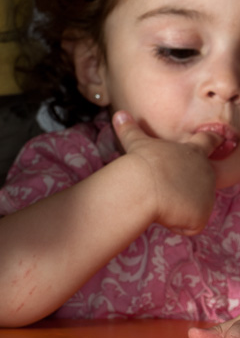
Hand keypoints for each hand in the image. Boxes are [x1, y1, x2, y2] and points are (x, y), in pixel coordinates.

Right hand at [113, 110, 216, 235]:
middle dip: (188, 183)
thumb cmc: (141, 162)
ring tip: (159, 200)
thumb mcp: (136, 142)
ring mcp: (207, 195)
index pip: (209, 141)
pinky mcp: (202, 215)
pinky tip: (163, 214)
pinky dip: (176, 223)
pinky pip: (189, 224)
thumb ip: (130, 129)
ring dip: (179, 205)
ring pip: (194, 204)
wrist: (145, 187)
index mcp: (193, 152)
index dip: (213, 140)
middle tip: (164, 185)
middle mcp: (206, 172)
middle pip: (203, 179)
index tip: (218, 138)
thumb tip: (118, 113)